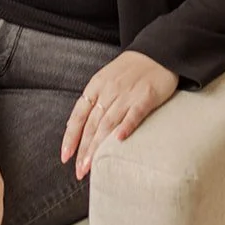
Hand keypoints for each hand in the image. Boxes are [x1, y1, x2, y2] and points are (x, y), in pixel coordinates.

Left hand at [60, 51, 179, 179]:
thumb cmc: (131, 69)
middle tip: (79, 171)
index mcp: (96, 86)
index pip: (78, 115)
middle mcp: (109, 91)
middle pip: (92, 124)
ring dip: (98, 146)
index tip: (65, 157)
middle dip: (84, 150)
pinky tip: (119, 140)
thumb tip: (75, 126)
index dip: (71, 137)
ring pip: (108, 123)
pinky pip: (134, 113)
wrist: (158, 52)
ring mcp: (127, 94)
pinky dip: (126, 127)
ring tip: (92, 166)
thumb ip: (93, 101)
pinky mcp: (146, 96)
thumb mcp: (106, 79)